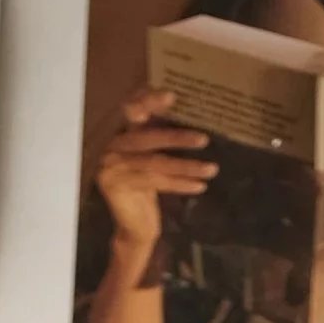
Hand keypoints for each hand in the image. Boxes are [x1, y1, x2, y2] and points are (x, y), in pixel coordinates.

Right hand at [96, 89, 213, 258]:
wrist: (134, 227)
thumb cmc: (147, 187)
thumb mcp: (153, 157)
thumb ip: (159, 134)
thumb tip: (188, 112)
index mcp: (118, 132)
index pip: (132, 110)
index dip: (149, 102)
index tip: (171, 95)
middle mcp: (110, 146)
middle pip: (147, 138)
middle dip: (177, 138)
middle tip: (204, 139)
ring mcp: (110, 167)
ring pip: (155, 163)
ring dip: (187, 166)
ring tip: (212, 169)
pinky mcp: (116, 186)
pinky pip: (155, 182)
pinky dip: (180, 184)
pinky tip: (200, 186)